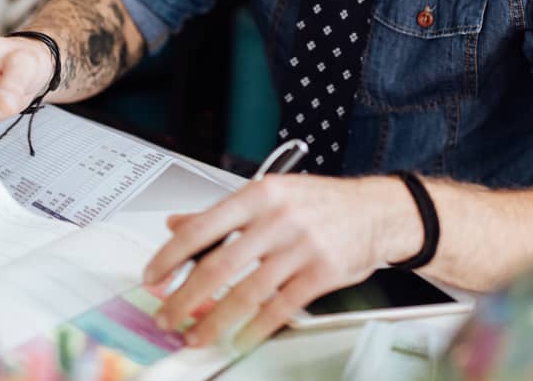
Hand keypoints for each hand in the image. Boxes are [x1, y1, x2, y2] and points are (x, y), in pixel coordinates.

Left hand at [142, 175, 417, 350]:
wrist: (378, 211)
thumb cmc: (321, 203)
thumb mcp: (269, 194)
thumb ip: (222, 213)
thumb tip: (177, 224)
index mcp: (258, 194)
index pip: (202, 227)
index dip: (171, 256)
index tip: (154, 277)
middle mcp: (278, 218)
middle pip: (219, 265)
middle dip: (186, 297)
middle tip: (168, 316)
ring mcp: (301, 247)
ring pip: (246, 291)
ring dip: (215, 319)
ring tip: (196, 335)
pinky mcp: (322, 273)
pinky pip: (280, 307)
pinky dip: (255, 327)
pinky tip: (239, 338)